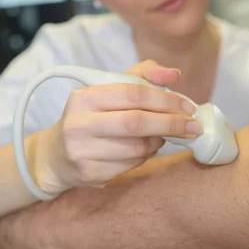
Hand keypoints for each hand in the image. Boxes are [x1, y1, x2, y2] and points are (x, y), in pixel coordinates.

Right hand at [31, 59, 200, 194]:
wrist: (55, 155)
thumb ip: (142, 76)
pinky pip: (130, 165)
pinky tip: (146, 150)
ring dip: (159, 142)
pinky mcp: (88, 174)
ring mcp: (81, 151)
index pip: (133, 93)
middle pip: (136, 122)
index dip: (165, 100)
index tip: (188, 106)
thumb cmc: (91, 116)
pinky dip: (146, 156)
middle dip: (170, 123)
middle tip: (192, 126)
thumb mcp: (110, 90)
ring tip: (163, 137)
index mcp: (84, 96)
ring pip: (137, 147)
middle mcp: (78, 123)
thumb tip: (175, 74)